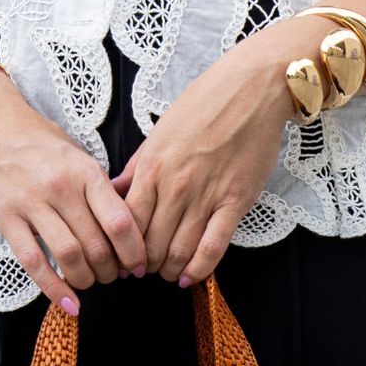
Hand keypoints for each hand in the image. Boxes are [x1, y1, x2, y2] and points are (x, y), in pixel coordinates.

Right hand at [0, 69, 148, 314]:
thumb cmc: (38, 141)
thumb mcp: (77, 154)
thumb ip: (99, 187)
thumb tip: (127, 227)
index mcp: (85, 172)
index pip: (120, 222)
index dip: (135, 252)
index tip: (139, 265)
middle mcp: (61, 188)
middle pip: (98, 245)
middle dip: (112, 271)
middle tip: (113, 277)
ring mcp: (31, 204)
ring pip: (69, 257)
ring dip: (86, 280)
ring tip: (90, 282)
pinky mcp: (6, 218)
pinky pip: (34, 263)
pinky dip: (54, 289)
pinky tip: (69, 304)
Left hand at [109, 16, 334, 286]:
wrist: (252, 88)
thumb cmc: (204, 103)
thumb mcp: (158, 132)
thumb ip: (136, 167)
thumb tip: (113, 192)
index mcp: (150, 167)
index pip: (125, 221)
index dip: (119, 247)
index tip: (120, 257)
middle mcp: (174, 186)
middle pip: (149, 242)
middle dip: (142, 264)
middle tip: (143, 271)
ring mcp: (205, 195)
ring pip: (178, 249)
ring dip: (168, 269)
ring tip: (166, 273)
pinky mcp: (235, 201)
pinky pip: (214, 246)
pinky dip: (199, 268)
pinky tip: (190, 277)